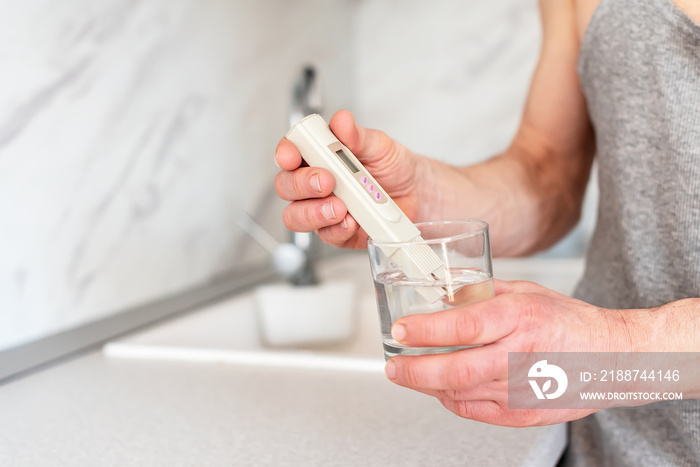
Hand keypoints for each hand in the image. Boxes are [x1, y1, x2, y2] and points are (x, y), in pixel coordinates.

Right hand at [274, 110, 423, 248]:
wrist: (416, 193)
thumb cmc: (391, 166)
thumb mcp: (379, 145)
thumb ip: (358, 135)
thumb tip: (342, 122)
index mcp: (318, 156)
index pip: (289, 153)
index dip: (285, 154)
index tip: (292, 156)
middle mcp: (313, 183)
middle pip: (286, 186)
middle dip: (302, 184)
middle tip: (327, 181)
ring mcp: (321, 209)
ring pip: (296, 216)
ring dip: (314, 212)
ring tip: (340, 207)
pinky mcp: (336, 232)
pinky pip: (326, 235)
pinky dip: (338, 228)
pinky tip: (352, 221)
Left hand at [383, 280, 645, 426]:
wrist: (611, 359)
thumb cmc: (569, 322)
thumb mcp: (525, 291)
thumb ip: (482, 294)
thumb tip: (443, 297)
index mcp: (519, 318)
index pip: (463, 326)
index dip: (426, 330)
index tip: (401, 331)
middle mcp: (520, 355)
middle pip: (456, 370)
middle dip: (414, 371)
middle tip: (393, 367)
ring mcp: (522, 390)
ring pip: (460, 394)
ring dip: (428, 385)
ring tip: (411, 374)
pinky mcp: (523, 414)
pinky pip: (474, 410)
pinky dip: (451, 399)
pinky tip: (441, 388)